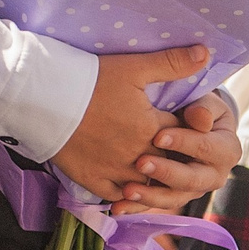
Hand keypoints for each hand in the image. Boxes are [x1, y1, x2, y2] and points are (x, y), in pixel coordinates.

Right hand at [52, 45, 211, 201]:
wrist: (42, 97)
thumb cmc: (89, 79)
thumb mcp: (133, 67)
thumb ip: (171, 63)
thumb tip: (205, 53)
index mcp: (151, 128)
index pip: (181, 134)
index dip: (185, 129)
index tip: (184, 124)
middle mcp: (137, 155)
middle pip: (166, 162)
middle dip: (172, 156)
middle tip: (172, 149)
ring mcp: (114, 170)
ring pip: (144, 185)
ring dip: (151, 179)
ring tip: (152, 169)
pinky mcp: (91, 179)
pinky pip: (116, 196)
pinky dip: (125, 195)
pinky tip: (128, 189)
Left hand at [118, 90, 238, 210]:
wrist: (191, 125)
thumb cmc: (198, 109)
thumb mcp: (206, 103)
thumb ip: (204, 108)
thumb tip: (201, 119)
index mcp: (228, 151)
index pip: (207, 148)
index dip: (183, 143)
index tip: (157, 136)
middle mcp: (215, 176)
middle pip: (192, 180)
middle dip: (166, 173)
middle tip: (141, 163)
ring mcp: (194, 191)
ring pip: (174, 199)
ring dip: (149, 196)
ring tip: (126, 190)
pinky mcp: (174, 197)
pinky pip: (155, 206)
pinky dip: (136, 208)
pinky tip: (118, 207)